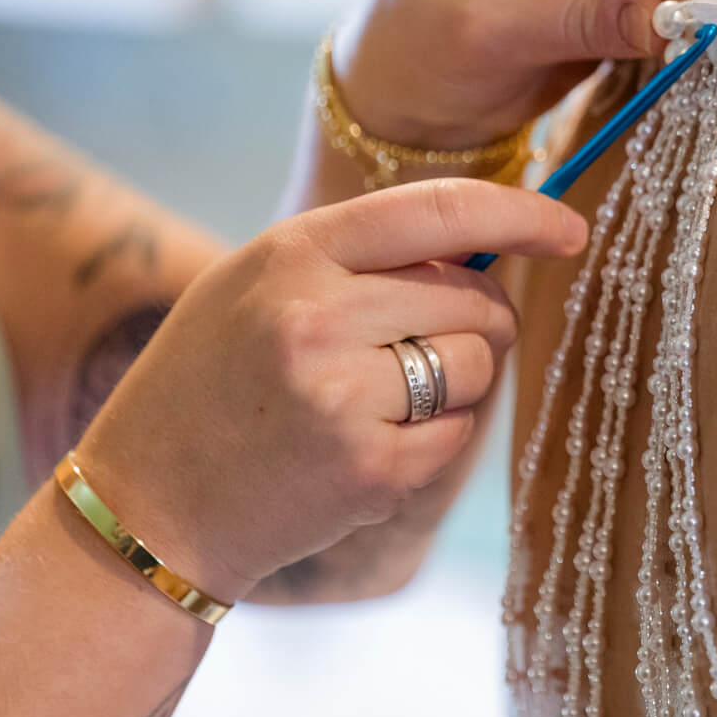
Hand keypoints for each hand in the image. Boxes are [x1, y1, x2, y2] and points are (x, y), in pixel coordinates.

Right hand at [71, 179, 587, 602]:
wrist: (146, 506)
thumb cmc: (216, 381)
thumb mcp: (260, 285)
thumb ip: (361, 255)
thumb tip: (490, 242)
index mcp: (293, 253)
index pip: (441, 209)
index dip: (522, 214)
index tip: (570, 228)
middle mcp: (318, 316)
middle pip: (475, 298)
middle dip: (476, 320)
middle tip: (415, 349)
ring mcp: (343, 397)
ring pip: (476, 364)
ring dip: (454, 382)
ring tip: (376, 400)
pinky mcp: (369, 469)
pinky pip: (458, 434)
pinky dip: (434, 440)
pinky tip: (366, 446)